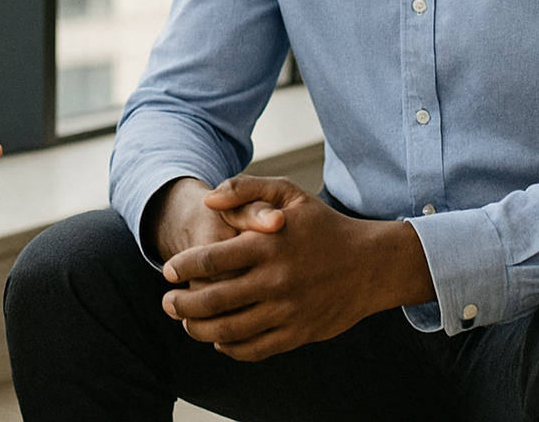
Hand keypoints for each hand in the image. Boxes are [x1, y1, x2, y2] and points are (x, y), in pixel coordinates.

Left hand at [159, 175, 434, 361]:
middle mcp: (276, 279)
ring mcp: (287, 310)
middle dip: (182, 304)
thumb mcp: (290, 195)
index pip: (210, 259)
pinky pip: (255, 349)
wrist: (371, 264)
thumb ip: (246, 189)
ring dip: (200, 329)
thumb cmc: (324, 226)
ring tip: (187, 322)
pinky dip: (231, 348)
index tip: (168, 271)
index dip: (182, 267)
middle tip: (167, 302)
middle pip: (213, 299)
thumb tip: (208, 200)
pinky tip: (219, 340)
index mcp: (268, 245)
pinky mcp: (299, 333)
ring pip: (230, 330)